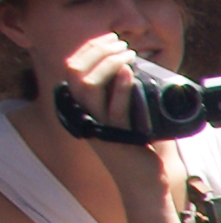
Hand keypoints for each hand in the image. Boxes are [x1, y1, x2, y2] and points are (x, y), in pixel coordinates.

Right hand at [53, 38, 159, 172]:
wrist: (143, 183)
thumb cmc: (138, 150)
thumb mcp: (127, 118)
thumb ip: (124, 97)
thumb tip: (137, 69)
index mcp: (84, 109)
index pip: (74, 70)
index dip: (89, 49)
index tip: (111, 38)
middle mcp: (85, 116)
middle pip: (77, 73)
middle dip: (97, 51)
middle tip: (121, 43)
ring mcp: (99, 127)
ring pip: (89, 87)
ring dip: (108, 63)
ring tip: (128, 52)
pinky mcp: (117, 138)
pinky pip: (115, 110)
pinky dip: (121, 88)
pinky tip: (129, 72)